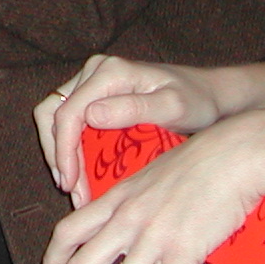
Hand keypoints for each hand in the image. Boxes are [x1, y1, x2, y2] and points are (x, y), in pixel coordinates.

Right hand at [35, 54, 264, 205]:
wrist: (212, 97)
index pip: (69, 111)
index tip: (71, 183)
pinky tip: (82, 177)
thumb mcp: (173, 107)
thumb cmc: (197, 101)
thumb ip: (134, 108)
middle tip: (71, 190)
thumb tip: (91, 114)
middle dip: (57, 154)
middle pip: (52, 112)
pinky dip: (70, 150)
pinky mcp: (96, 98)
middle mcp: (95, 72)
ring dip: (60, 154)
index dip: (62, 150)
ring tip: (74, 190)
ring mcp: (93, 83)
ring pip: (56, 118)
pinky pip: (71, 122)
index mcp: (110, 72)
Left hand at [39, 107, 264, 263]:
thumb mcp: (151, 174)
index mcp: (116, 199)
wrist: (236, 153)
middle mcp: (127, 220)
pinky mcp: (184, 251)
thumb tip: (123, 227)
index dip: (52, 262)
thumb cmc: (200, 161)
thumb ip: (132, 201)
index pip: (68, 233)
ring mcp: (154, 237)